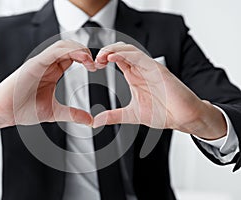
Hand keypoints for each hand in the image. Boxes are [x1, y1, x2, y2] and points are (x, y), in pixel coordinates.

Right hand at [0, 40, 95, 135]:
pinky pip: (53, 51)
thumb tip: (90, 120)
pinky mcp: (34, 64)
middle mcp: (47, 64)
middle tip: (96, 64)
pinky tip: (80, 59)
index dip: (86, 59)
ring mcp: (40, 63)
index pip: (71, 57)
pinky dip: (68, 51)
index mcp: (52, 72)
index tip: (96, 68)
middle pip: (69, 48)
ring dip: (79, 50)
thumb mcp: (54, 112)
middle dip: (85, 52)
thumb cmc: (23, 110)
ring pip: (62, 45)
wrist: (2, 113)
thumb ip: (73, 114)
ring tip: (90, 61)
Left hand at [93, 42, 226, 139]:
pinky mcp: (157, 69)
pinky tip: (113, 57)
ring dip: (113, 50)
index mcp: (134, 76)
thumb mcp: (131, 115)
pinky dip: (125, 54)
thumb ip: (114, 116)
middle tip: (94, 61)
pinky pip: (139, 56)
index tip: (93, 66)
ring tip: (101, 57)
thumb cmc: (163, 113)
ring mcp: (149, 67)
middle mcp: (141, 69)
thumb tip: (96, 121)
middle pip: (121, 50)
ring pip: (129, 49)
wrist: (183, 118)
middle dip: (106, 51)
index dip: (103, 59)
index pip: (117, 59)